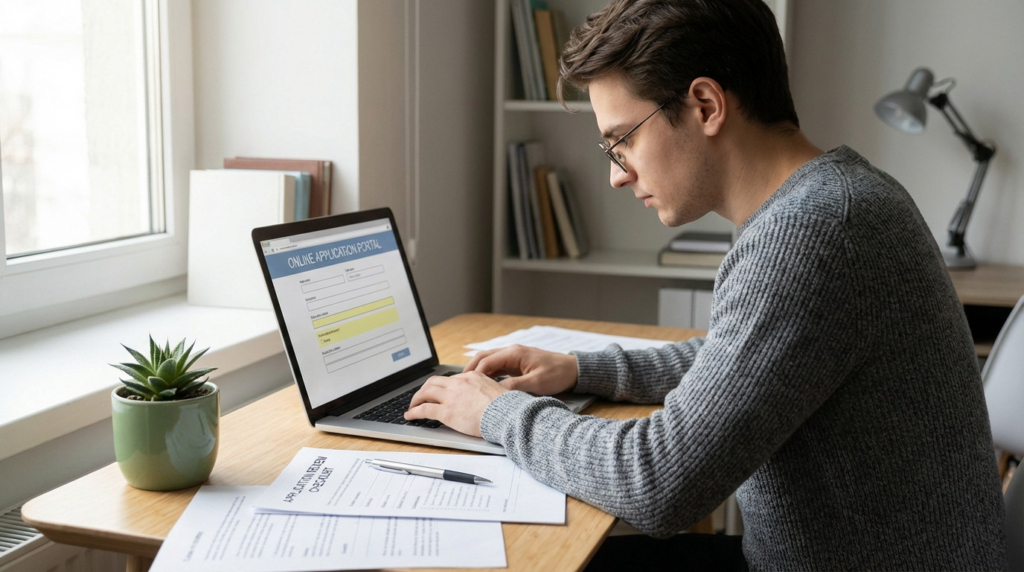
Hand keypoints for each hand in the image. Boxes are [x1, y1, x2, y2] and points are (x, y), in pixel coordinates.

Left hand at [404, 371, 508, 436]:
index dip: (442, 386)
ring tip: (412, 406)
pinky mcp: (446, 412)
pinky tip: (409, 416)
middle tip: (421, 396)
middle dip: (425, 389)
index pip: (451, 379)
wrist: (506, 414)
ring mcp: (451, 396)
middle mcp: (459, 383)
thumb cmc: (506, 407)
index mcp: (472, 376)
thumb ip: (486, 390)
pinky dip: (414, 412)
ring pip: (426, 392)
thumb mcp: (497, 390)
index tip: (439, 392)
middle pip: (434, 381)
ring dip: (416, 399)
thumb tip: (485, 398)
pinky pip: (424, 409)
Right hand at [463, 345, 577, 396]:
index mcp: (514, 353)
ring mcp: (513, 357)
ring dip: (477, 372)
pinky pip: (497, 367)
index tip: (465, 386)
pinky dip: (487, 374)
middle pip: (483, 358)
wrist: (572, 370)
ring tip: (467, 385)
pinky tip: (483, 385)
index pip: (486, 361)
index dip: (474, 374)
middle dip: (469, 370)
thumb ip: (515, 386)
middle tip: (458, 383)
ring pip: (489, 362)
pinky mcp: (517, 364)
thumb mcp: (536, 383)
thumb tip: (496, 392)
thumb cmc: (557, 374)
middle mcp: (511, 352)